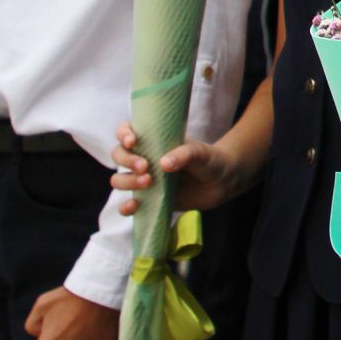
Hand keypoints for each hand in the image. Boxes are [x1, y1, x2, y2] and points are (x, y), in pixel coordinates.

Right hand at [110, 122, 249, 214]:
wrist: (221, 183)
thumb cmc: (209, 160)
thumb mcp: (200, 153)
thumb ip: (184, 155)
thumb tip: (164, 164)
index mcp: (153, 141)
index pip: (126, 132)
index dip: (123, 134)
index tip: (133, 141)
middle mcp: (144, 159)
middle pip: (119, 155)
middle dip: (126, 160)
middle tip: (145, 167)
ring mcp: (144, 180)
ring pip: (119, 180)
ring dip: (127, 181)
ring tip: (149, 182)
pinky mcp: (148, 200)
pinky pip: (128, 205)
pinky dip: (125, 207)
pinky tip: (133, 205)